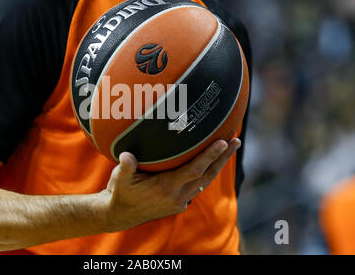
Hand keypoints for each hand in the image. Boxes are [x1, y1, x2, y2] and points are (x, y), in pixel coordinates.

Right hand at [101, 138, 241, 231]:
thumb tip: (127, 155)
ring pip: (205, 181)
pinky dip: (207, 174)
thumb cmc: (120, 192)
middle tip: (236, 140)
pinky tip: (211, 164)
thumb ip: (125, 166)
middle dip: (223, 157)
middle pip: (207, 175)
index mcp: (166, 187)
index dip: (210, 155)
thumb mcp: (120, 178)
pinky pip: (197, 187)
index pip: (194, 169)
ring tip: (228, 149)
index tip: (223, 142)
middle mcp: (177, 196)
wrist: (119, 214)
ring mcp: (179, 201)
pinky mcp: (178, 204)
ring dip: (217, 165)